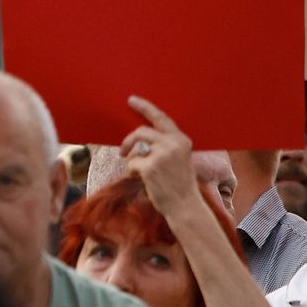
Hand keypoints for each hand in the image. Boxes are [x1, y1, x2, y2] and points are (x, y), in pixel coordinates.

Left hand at [121, 96, 201, 214]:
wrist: (184, 205)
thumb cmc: (179, 183)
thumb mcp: (179, 158)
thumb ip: (165, 145)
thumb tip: (141, 136)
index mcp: (181, 140)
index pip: (161, 118)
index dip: (145, 107)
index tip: (131, 100)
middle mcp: (173, 144)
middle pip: (141, 132)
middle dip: (128, 141)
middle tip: (122, 151)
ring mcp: (161, 155)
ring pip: (135, 149)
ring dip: (132, 160)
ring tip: (140, 173)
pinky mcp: (150, 167)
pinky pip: (131, 164)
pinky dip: (133, 173)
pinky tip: (144, 181)